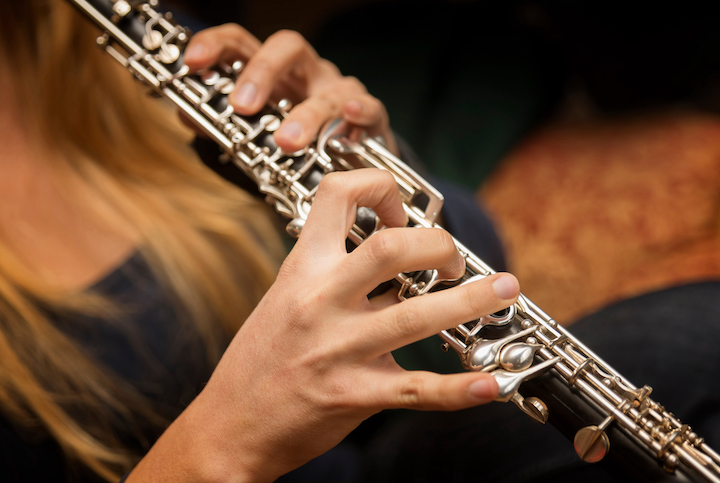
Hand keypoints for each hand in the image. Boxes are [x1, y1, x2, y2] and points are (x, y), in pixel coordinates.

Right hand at [130, 169, 519, 481]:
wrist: (230, 426)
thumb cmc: (260, 358)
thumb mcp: (284, 296)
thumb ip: (330, 270)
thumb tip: (388, 250)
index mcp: (301, 269)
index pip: (337, 195)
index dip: (380, 188)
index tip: (402, 212)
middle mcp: (320, 301)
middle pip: (391, 247)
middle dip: (438, 245)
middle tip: (455, 261)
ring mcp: (337, 349)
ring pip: (417, 316)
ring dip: (472, 300)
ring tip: (505, 289)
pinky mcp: (353, 395)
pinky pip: (417, 390)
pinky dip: (459, 389)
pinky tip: (490, 384)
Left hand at [183, 25, 396, 153]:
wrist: (350, 166)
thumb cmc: (300, 144)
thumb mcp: (258, 134)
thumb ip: (225, 125)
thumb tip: (187, 116)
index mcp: (275, 74)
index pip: (243, 44)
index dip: (216, 46)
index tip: (192, 64)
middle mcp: (308, 74)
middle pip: (288, 47)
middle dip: (262, 72)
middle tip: (243, 106)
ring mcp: (340, 92)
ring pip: (327, 88)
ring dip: (306, 114)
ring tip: (287, 141)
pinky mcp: (372, 117)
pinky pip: (370, 107)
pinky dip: (361, 112)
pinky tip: (350, 119)